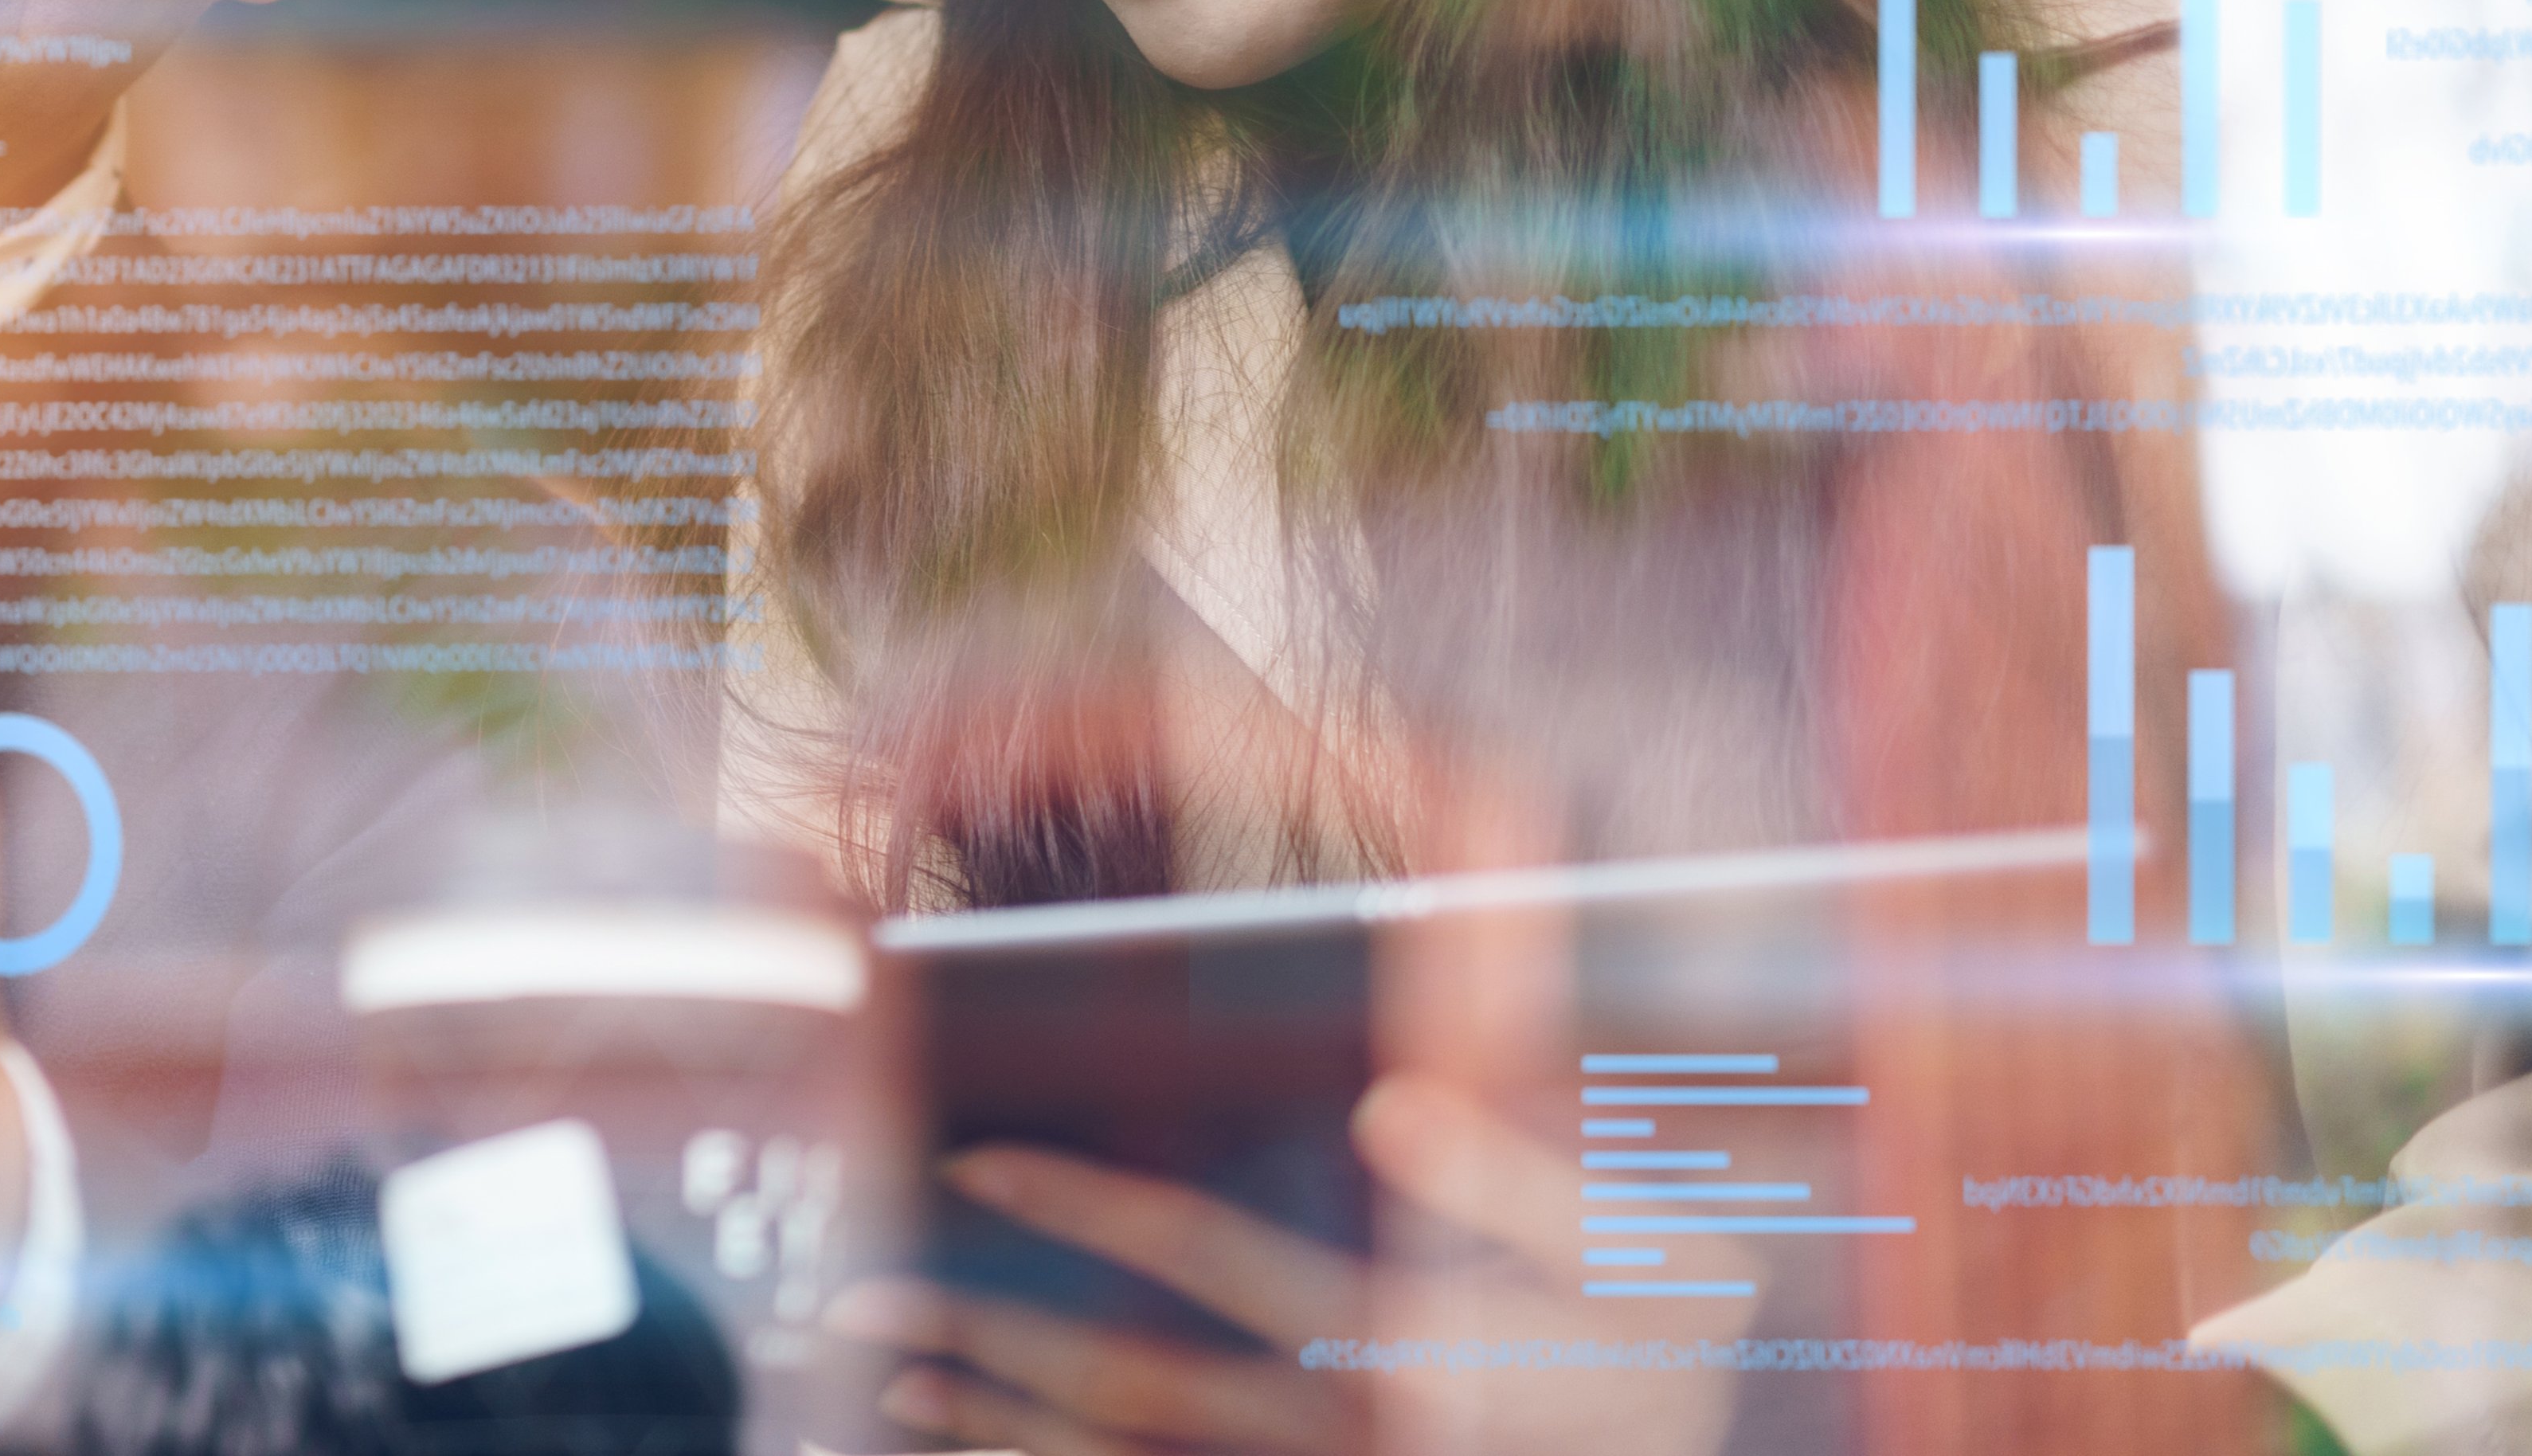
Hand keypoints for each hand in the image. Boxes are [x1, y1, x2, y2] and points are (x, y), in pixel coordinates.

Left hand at [825, 1078, 1744, 1455]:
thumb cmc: (1675, 1379)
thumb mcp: (1658, 1268)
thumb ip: (1525, 1184)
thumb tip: (1387, 1110)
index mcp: (1405, 1355)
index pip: (1210, 1263)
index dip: (1086, 1203)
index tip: (978, 1153)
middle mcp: (1340, 1443)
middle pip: (1127, 1390)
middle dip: (984, 1338)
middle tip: (855, 1301)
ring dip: (997, 1427)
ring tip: (892, 1379)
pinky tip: (971, 1446)